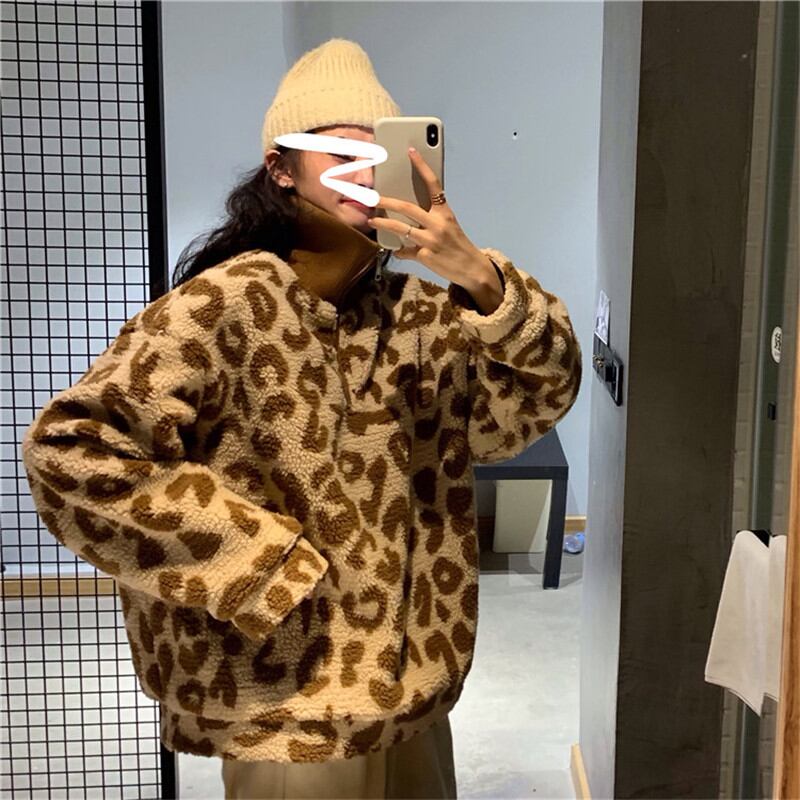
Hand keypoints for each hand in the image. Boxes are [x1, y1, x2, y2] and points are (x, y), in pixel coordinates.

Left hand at [367, 148, 494, 290]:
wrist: (472, 268)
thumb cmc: (458, 245)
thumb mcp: (449, 226)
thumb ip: (432, 218)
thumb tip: (408, 216)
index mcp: (445, 212)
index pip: (433, 184)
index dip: (422, 166)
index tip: (411, 151)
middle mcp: (438, 224)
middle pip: (407, 207)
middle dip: (386, 202)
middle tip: (373, 198)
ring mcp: (430, 240)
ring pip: (400, 229)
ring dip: (383, 224)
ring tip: (372, 221)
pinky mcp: (425, 256)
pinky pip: (405, 251)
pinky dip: (400, 251)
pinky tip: (397, 251)